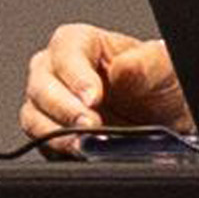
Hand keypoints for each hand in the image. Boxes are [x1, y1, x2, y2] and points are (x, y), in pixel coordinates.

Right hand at [17, 24, 186, 151]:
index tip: (93, 97)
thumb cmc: (159, 83)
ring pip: (33, 115)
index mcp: (84, 43)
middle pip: (41, 84)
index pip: (66, 51)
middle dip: (64, 108)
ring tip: (84, 146)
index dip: (75, 75)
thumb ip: (146, 64)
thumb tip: (122, 69)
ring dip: (56, 133)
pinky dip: (58, 150)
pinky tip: (80, 154)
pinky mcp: (53, 131)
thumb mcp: (165, 69)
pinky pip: (41, 142)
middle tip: (90, 126)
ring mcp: (52, 103)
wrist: (165, 118)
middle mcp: (60, 70)